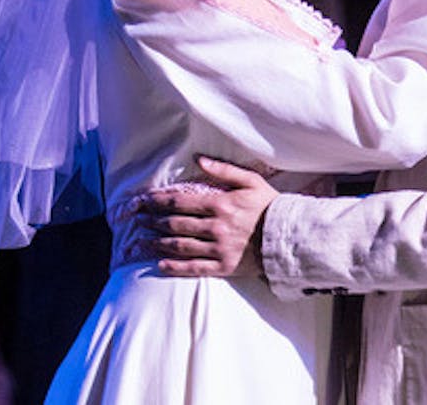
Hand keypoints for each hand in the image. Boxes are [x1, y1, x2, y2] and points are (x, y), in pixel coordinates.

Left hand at [138, 156, 278, 277]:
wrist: (291, 236)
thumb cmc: (271, 206)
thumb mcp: (252, 181)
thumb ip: (224, 170)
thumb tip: (199, 159)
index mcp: (221, 204)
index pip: (180, 201)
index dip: (157, 200)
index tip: (141, 200)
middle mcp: (216, 227)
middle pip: (174, 224)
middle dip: (151, 221)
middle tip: (135, 219)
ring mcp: (218, 249)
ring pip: (179, 246)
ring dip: (155, 243)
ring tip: (139, 241)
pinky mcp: (223, 267)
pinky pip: (193, 268)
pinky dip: (174, 268)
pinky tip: (158, 266)